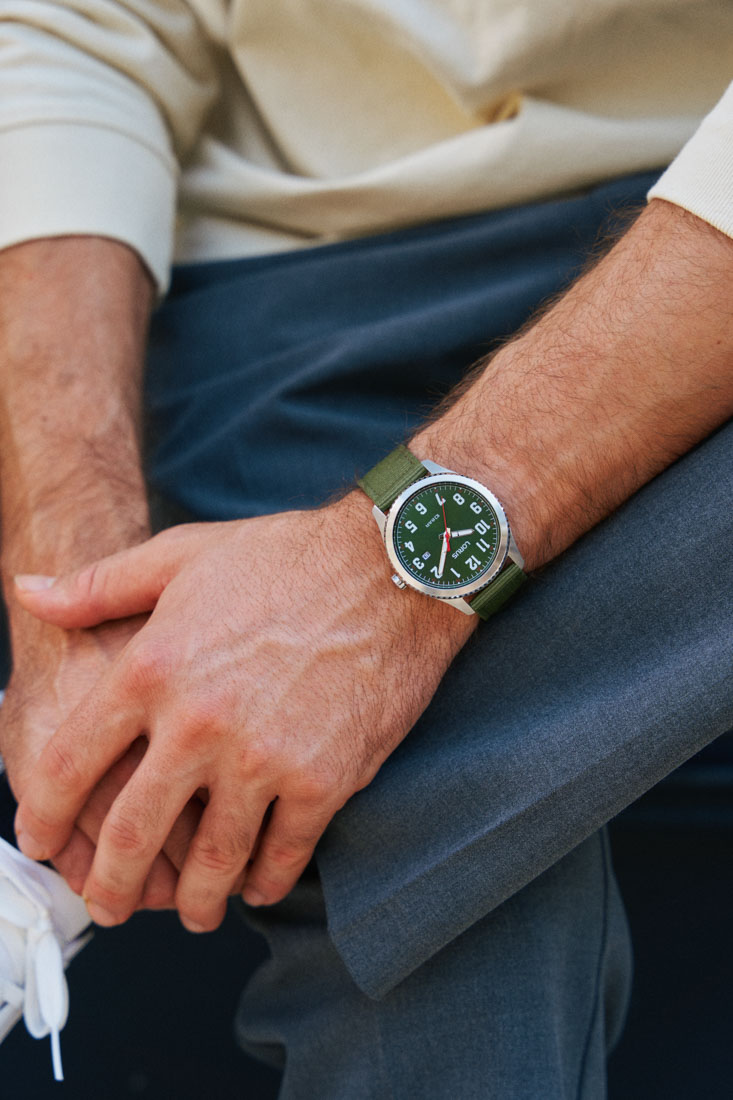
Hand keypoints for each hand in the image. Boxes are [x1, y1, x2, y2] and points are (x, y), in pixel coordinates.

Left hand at [13, 496, 474, 931]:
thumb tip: (27, 593)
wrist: (391, 568)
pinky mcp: (323, 781)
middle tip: (108, 904)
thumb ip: (98, 586)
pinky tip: (256, 885)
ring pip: (209, 864)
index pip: (68, 763)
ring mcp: (262, 759)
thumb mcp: (182, 555)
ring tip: (190, 910)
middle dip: (109, 886)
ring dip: (192, 901)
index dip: (42, 813)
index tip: (40, 837)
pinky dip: (264, 883)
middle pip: (129, 834)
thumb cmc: (286, 557)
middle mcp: (198, 723)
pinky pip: (282, 856)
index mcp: (151, 667)